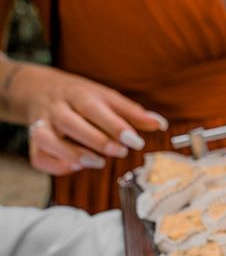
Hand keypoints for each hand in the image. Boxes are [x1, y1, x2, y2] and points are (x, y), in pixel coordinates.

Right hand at [5, 63, 168, 175]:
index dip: (116, 127)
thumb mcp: (107, 98)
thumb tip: (161, 124)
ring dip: (73, 154)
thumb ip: (133, 113)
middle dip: (97, 141)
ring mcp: (41, 124)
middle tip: (121, 152)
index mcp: (79, 95)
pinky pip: (38, 157)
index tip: (136, 141)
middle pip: (71, 123)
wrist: (39, 88)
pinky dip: (56, 165)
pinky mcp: (33, 142)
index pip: (95, 109)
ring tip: (98, 163)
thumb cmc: (82, 96)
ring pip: (47, 140)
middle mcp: (58, 108)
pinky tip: (77, 166)